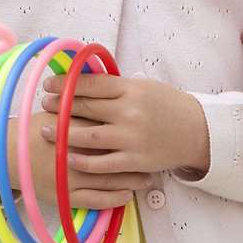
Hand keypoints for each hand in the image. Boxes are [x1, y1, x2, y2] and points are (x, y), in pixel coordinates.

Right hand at [5, 113, 154, 210]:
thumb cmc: (31, 130)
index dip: (130, 130)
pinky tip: (126, 195)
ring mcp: (71, 177)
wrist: (5, 155)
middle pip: (115, 155)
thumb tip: (105, 90)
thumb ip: (78, 102)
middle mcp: (75, 153)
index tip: (148, 130)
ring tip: (148, 178)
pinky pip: (96, 201)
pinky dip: (114, 198)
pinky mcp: (66, 196)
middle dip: (137, 157)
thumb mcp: (53, 110)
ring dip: (131, 180)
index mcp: (74, 128)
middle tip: (155, 157)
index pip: (108, 128)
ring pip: (109, 181)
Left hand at [38, 75, 208, 176]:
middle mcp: (129, 112)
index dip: (65, 83)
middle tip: (44, 104)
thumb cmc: (167, 105)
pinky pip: (103, 163)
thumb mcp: (143, 87)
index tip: (49, 84)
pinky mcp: (135, 161)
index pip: (90, 83)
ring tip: (46, 130)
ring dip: (63, 133)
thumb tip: (81, 79)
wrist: (197, 131)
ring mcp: (132, 138)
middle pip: (85, 107)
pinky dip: (83, 161)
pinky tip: (68, 157)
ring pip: (89, 136)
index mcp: (131, 89)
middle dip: (60, 106)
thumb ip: (115, 87)